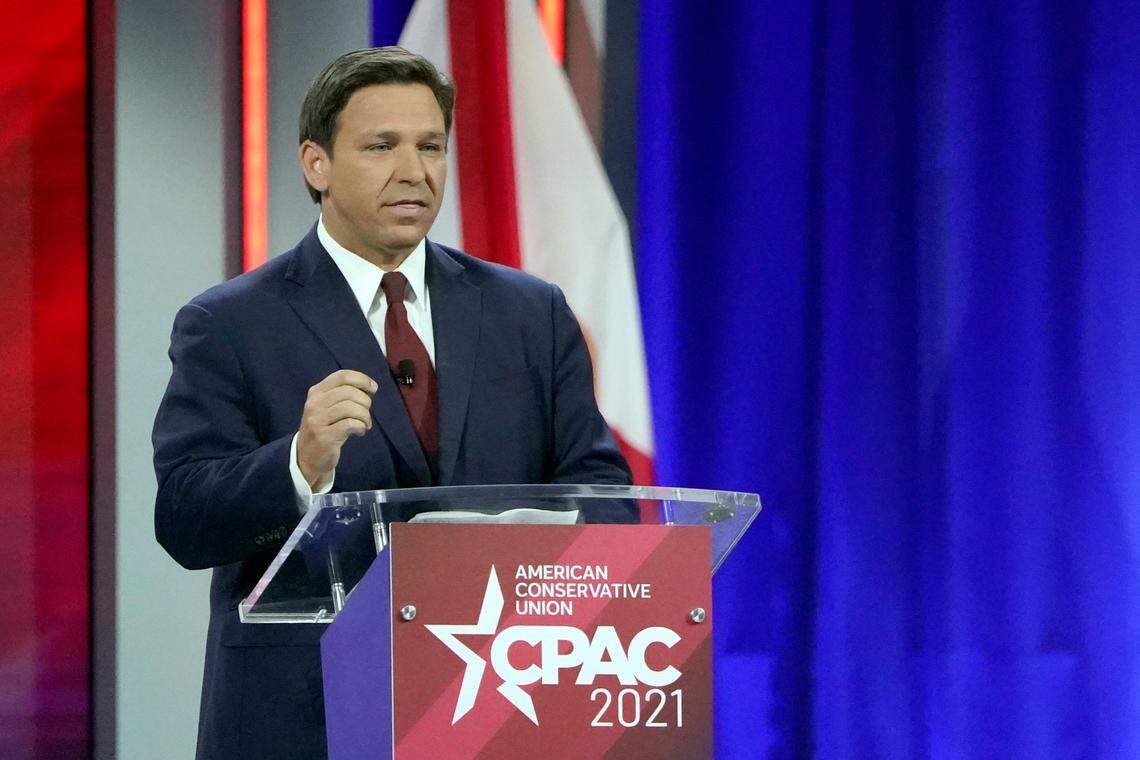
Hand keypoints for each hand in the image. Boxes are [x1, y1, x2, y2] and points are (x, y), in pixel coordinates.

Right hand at [296, 369, 377, 488]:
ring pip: (350, 407)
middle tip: (366, 413)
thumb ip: (344, 394)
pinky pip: (350, 424)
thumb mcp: (327, 406)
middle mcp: (314, 403)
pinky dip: (361, 426)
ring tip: (365, 424)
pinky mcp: (324, 436)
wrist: (306, 456)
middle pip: (349, 391)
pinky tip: (360, 431)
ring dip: (365, 416)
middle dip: (365, 401)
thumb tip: (370, 387)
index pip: (342, 376)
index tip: (373, 388)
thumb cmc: (324, 428)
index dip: (362, 379)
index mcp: (316, 392)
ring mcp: (317, 420)